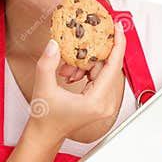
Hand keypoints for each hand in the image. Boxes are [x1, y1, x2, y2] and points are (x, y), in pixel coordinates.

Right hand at [27, 22, 125, 144]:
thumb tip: (54, 44)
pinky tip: (72, 72)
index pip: (113, 67)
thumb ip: (48, 63)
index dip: (117, 45)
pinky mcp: (101, 101)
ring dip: (86, 63)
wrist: (46, 133)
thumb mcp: (43, 87)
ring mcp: (105, 103)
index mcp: (96, 101)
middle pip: (108, 67)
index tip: (117, 28)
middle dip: (93, 53)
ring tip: (67, 68)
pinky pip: (99, 77)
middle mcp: (105, 103)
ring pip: (102, 71)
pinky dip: (86, 70)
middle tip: (86, 37)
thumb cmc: (46, 118)